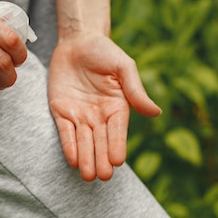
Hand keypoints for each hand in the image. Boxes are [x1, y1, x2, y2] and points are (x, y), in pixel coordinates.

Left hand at [48, 34, 160, 180]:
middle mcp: (100, 116)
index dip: (117, 145)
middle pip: (101, 141)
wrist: (77, 41)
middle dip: (101, 159)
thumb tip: (156, 113)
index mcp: (118, 107)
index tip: (118, 161)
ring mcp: (80, 115)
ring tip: (88, 176)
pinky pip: (65, 132)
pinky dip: (69, 146)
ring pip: (84, 141)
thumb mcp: (123, 67)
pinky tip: (73, 160)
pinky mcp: (62, 111)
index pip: (118, 131)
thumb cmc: (104, 51)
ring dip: (86, 158)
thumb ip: (135, 90)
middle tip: (102, 176)